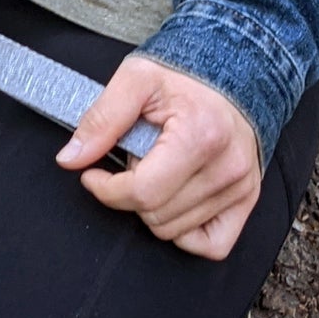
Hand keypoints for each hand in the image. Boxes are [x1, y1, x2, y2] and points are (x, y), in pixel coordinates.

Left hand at [55, 55, 262, 260]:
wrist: (230, 71)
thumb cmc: (181, 75)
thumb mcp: (134, 79)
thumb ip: (101, 120)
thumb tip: (70, 159)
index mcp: (201, 136)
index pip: (143, 192)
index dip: (106, 189)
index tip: (92, 174)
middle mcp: (228, 168)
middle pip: (156, 215)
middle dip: (130, 193)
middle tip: (135, 159)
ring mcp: (242, 187)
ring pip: (176, 231)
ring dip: (154, 206)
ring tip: (158, 169)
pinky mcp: (248, 200)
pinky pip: (212, 245)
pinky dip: (186, 232)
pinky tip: (174, 198)